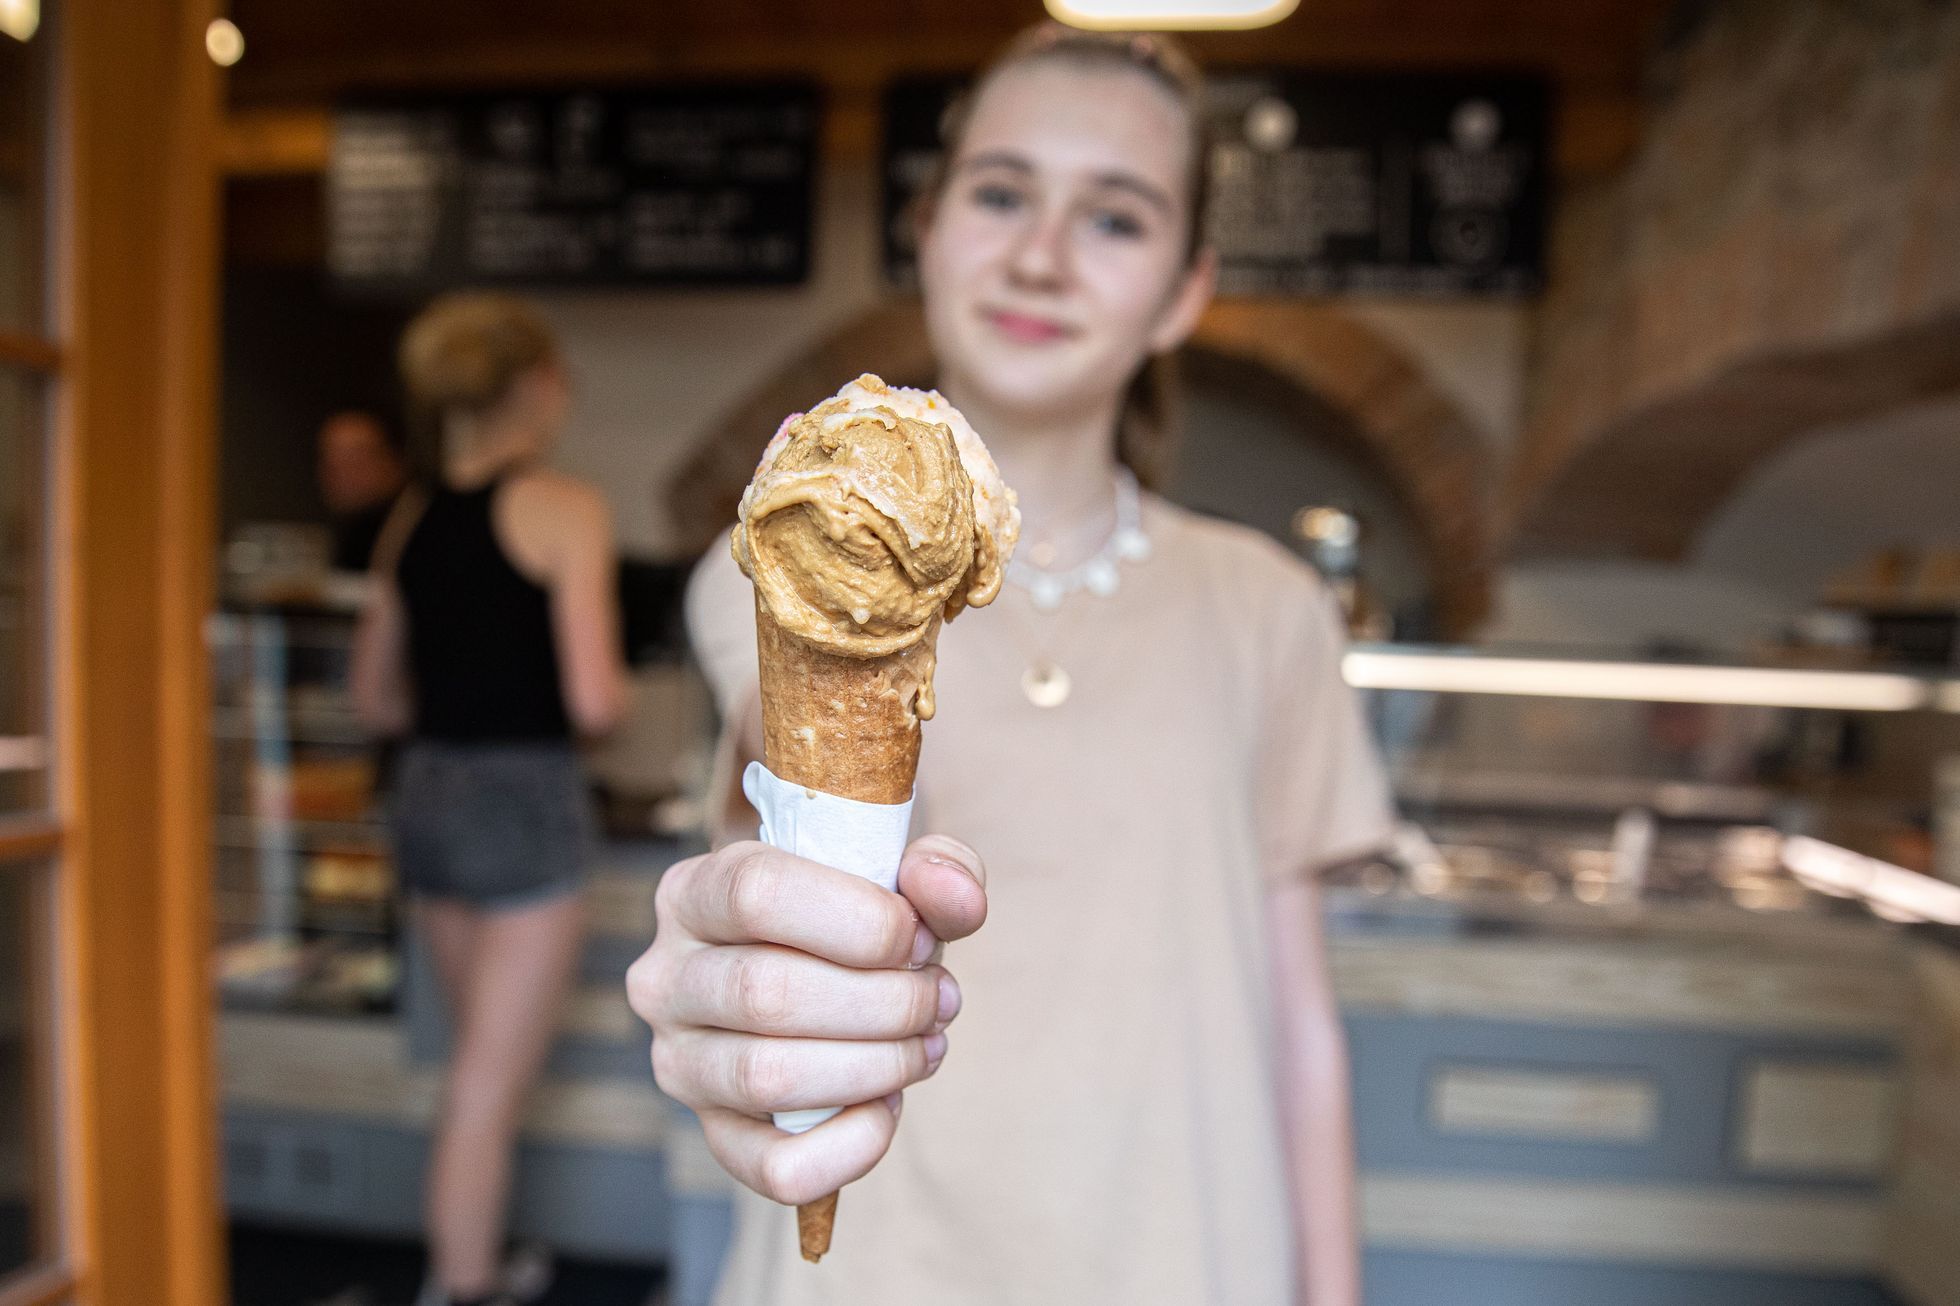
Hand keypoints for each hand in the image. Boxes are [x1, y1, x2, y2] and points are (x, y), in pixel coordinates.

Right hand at [626, 834, 987, 1204]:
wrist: (831, 977)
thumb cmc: (859, 919)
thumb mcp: (899, 877)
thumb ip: (939, 869)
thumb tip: (957, 900)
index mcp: (693, 891)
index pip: (757, 895)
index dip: (861, 922)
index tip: (920, 941)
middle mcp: (665, 979)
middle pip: (766, 994)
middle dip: (884, 1002)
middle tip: (939, 999)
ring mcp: (680, 1063)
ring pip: (769, 1078)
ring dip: (877, 1066)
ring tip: (925, 1045)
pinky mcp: (714, 1133)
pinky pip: (777, 1167)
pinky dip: (853, 1145)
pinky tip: (887, 1104)